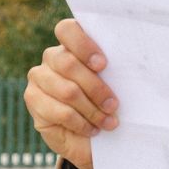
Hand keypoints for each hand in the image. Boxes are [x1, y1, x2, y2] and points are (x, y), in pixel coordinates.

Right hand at [24, 19, 119, 168]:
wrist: (93, 138)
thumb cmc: (110, 105)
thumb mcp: (119, 86)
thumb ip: (117, 71)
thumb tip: (135, 66)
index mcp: (73, 46)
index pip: (67, 30)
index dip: (83, 45)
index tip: (103, 65)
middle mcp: (52, 57)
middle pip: (68, 64)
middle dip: (96, 88)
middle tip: (114, 105)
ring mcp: (39, 77)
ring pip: (67, 91)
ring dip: (92, 110)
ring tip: (108, 122)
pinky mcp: (33, 99)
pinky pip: (59, 111)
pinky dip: (81, 123)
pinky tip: (92, 129)